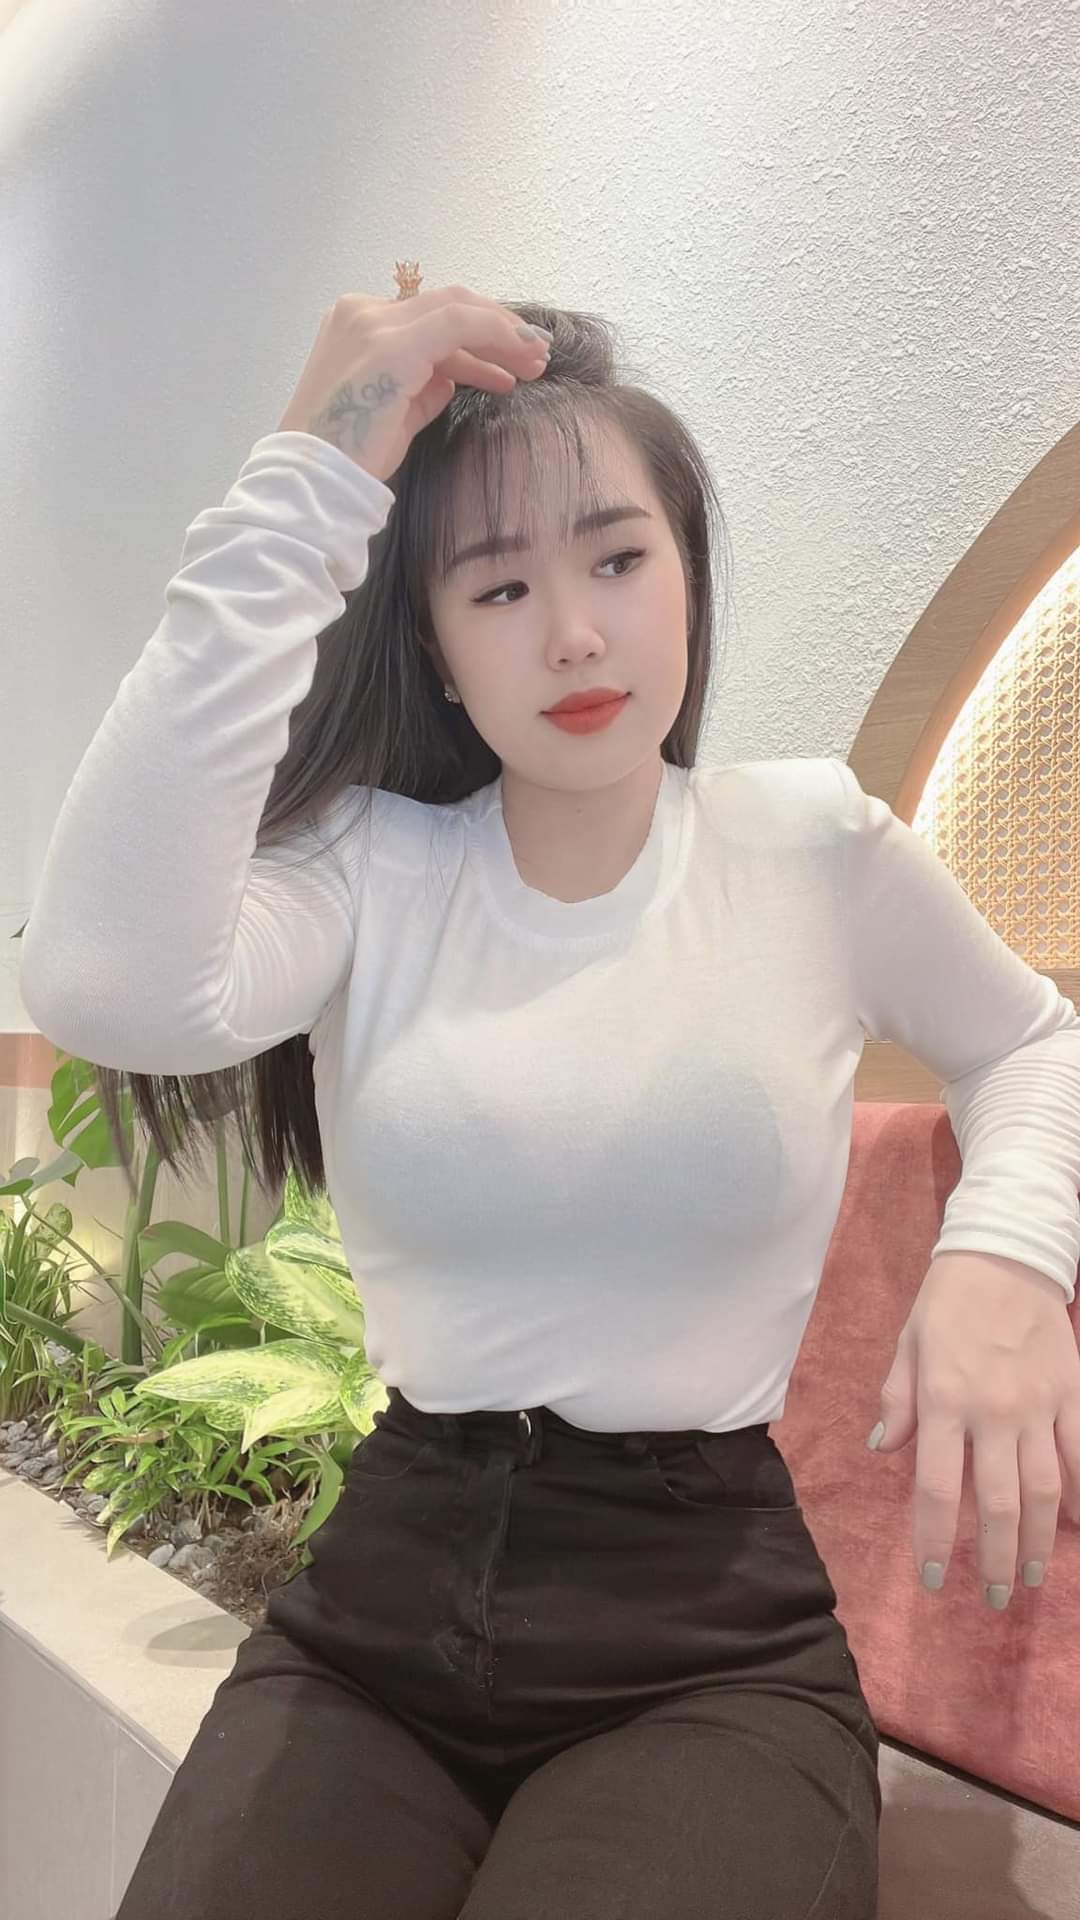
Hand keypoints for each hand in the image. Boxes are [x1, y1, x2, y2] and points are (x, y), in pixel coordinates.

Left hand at [866, 1251, 1079, 1606]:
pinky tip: (1076, 1528)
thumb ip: (897, 1401)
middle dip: (994, 1559)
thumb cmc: (948, 1302)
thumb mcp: (908, 1346)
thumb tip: (883, 1451)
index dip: (934, 1540)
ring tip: (1031, 1577)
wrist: (1006, 1255)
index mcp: (944, 1401)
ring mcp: (1037, 1407)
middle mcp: (992, 1412)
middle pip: (998, 1503)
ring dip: (1037, 1541)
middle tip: (992, 1597)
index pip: (937, 1488)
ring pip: (1043, 1491)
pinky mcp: (1070, 1396)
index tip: (932, 1578)